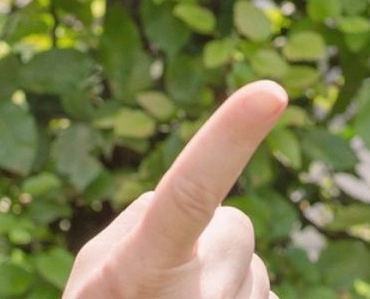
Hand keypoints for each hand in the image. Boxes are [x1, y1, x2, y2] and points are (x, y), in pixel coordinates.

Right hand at [65, 81, 287, 298]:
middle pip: (234, 225)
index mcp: (141, 271)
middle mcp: (196, 298)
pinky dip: (238, 297)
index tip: (271, 93)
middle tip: (162, 285)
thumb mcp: (98, 268)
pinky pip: (265, 293)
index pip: (189, 192)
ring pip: (250, 263)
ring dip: (222, 279)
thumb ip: (144, 219)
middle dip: (210, 241)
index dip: (229, 138)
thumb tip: (198, 197)